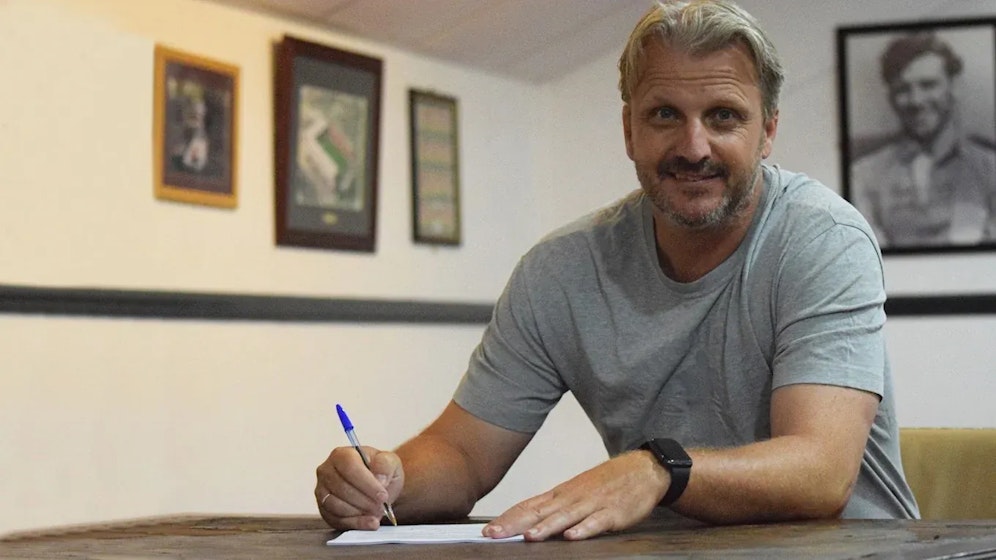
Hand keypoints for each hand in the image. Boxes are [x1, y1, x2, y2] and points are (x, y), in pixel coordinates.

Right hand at [315, 446, 403, 529]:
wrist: (377, 487)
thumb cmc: (380, 471)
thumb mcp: (390, 462)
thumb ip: (386, 465)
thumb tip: (380, 479)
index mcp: (341, 454)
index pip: (349, 467)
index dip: (366, 483)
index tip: (382, 495)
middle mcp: (327, 471)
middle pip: (342, 488)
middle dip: (364, 500)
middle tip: (382, 506)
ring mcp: (322, 491)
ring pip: (336, 505)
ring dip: (359, 512)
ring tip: (377, 513)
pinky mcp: (324, 510)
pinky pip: (336, 520)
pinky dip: (355, 523)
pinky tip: (370, 522)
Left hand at [483, 449, 667, 540]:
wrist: (642, 469)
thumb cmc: (606, 483)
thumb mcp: (575, 492)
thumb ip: (553, 508)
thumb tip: (527, 521)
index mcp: (561, 494)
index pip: (528, 506)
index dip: (508, 518)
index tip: (488, 530)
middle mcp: (572, 498)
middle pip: (540, 512)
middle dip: (516, 524)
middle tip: (494, 534)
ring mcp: (592, 504)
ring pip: (565, 517)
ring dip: (546, 527)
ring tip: (529, 536)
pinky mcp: (613, 512)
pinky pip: (597, 522)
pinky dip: (584, 529)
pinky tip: (573, 536)